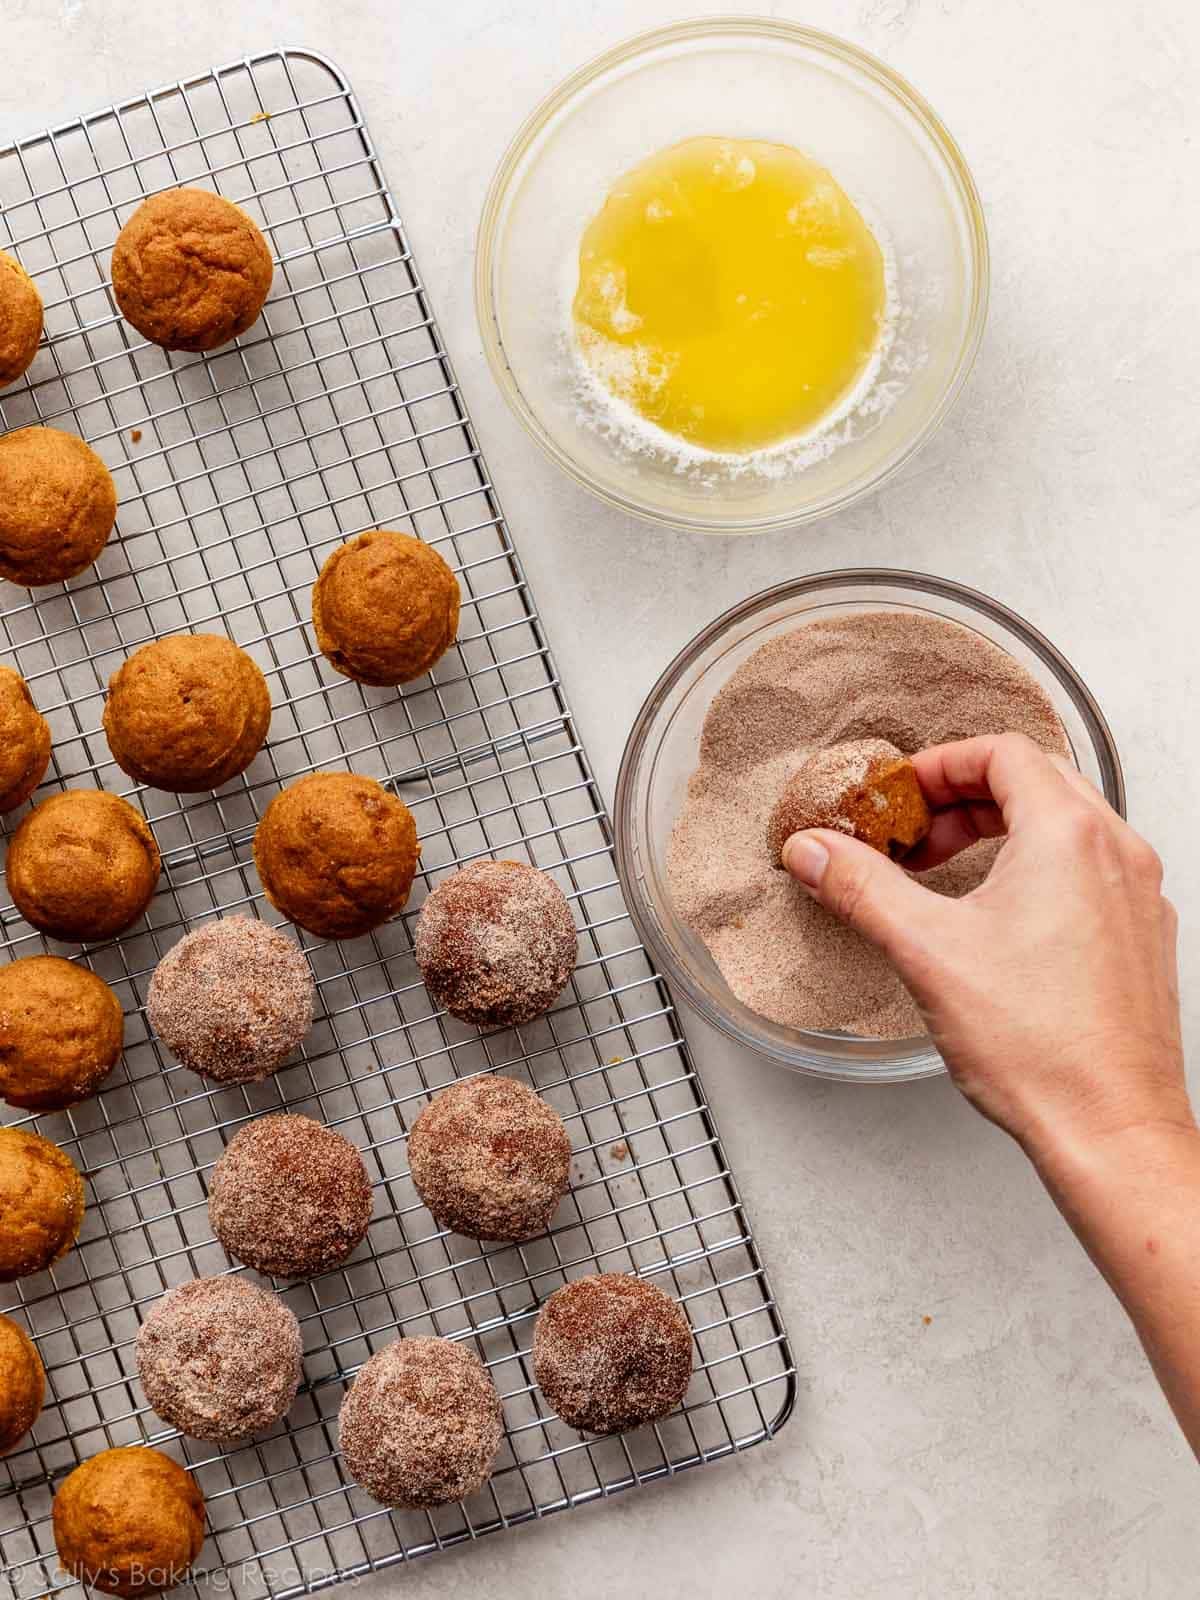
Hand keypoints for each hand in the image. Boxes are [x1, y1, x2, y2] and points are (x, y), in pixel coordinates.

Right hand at [781, 733, 1191, 1171]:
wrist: (1111, 1130)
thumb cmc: (1041, 1048)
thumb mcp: (925, 951)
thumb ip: (861, 886)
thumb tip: (814, 851)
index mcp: (1069, 837)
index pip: (1004, 753)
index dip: (940, 766)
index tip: (902, 797)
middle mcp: (1116, 854)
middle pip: (1038, 782)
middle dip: (966, 799)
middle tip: (918, 837)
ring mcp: (1139, 897)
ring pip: (1069, 827)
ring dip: (1003, 834)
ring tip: (950, 877)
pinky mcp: (1142, 939)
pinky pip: (1091, 873)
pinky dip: (1040, 872)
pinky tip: (1000, 922)